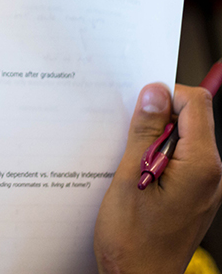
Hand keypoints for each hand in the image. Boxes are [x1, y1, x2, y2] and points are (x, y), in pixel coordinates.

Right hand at [94, 83, 221, 273]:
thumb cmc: (132, 241)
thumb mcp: (129, 178)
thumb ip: (144, 132)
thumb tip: (154, 93)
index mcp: (201, 166)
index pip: (196, 104)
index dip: (165, 96)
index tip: (137, 106)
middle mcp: (211, 175)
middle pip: (191, 121)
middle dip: (157, 118)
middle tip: (125, 134)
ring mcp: (204, 187)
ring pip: (182, 141)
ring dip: (153, 141)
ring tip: (127, 161)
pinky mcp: (193, 197)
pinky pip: (179, 162)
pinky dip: (156, 159)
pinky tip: (134, 176)